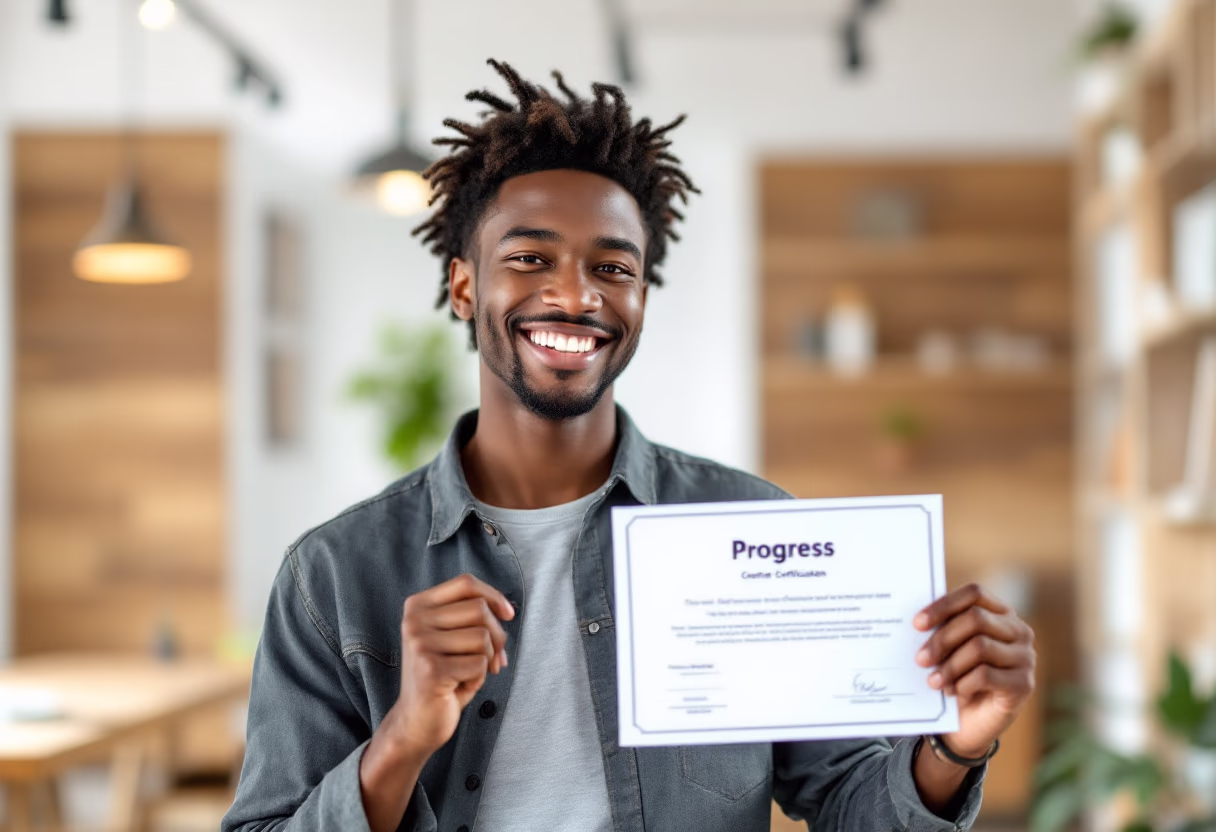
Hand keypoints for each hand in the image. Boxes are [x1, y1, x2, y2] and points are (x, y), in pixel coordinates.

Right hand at [388, 573, 514, 756]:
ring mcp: (420, 644)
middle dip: (497, 636)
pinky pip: (479, 664)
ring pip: (483, 637)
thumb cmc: (443, 677)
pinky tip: (459, 687)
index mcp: (417, 606)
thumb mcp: (454, 637)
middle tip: (492, 659)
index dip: (494, 596)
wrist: (416, 722)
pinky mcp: (431, 669)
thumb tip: (507, 611)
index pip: (466, 583)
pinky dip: (479, 678)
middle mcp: (414, 621)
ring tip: (469, 673)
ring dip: (487, 660)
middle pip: (479, 609)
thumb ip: (473, 617)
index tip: (508, 615)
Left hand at [914, 582, 1034, 758]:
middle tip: (920, 659)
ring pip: (980, 647)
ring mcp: (1025, 657)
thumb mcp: (948, 649)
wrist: (970, 723)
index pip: (975, 593)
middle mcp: (1018, 631)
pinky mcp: (1023, 684)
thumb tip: (916, 619)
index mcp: (1000, 613)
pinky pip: (986, 675)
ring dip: (950, 665)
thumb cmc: (957, 676)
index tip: (917, 624)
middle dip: (942, 639)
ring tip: (933, 681)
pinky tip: (952, 691)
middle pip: (975, 619)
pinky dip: (962, 683)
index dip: (944, 604)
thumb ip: (941, 629)